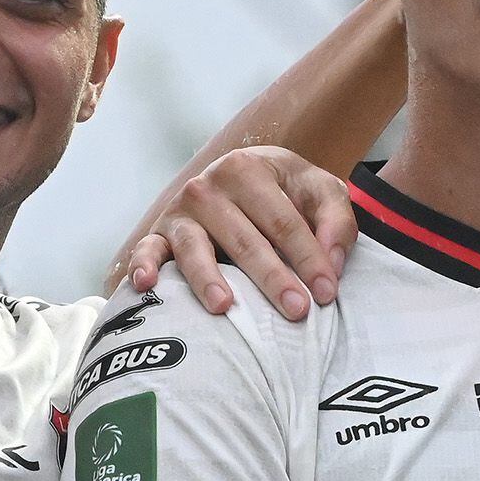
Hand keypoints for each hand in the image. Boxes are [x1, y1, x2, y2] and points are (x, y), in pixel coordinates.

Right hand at [121, 147, 356, 319]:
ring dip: (208, 278)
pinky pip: (147, 250)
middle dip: (271, 277)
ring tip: (224, 306)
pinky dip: (143, 266)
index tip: (327, 293)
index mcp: (249, 169)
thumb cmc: (286, 192)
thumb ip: (336, 221)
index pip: (284, 223)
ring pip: (196, 249)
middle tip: (296, 310)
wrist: (241, 176)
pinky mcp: (159, 233)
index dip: (309, 258)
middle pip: (245, 240)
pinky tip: (146, 284)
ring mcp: (181, 211)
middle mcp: (209, 186)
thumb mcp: (319, 191)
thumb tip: (333, 263)